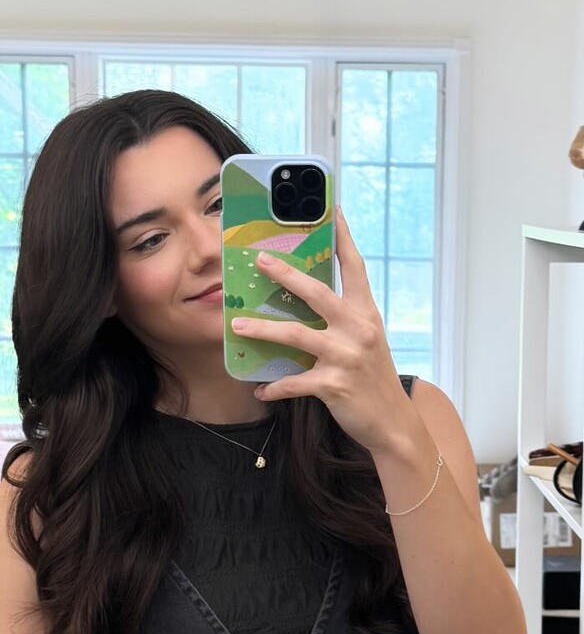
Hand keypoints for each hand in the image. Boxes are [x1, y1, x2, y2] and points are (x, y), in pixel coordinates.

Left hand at [231, 206, 412, 454]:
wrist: (393, 423)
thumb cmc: (373, 378)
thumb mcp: (366, 340)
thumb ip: (343, 318)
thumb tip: (307, 298)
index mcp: (366, 313)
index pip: (355, 267)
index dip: (343, 238)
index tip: (332, 210)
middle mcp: (358, 329)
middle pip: (317, 293)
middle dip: (286, 275)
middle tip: (260, 260)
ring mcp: (346, 357)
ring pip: (297, 336)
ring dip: (264, 329)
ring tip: (239, 325)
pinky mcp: (334, 385)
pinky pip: (295, 382)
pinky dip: (275, 387)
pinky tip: (260, 390)